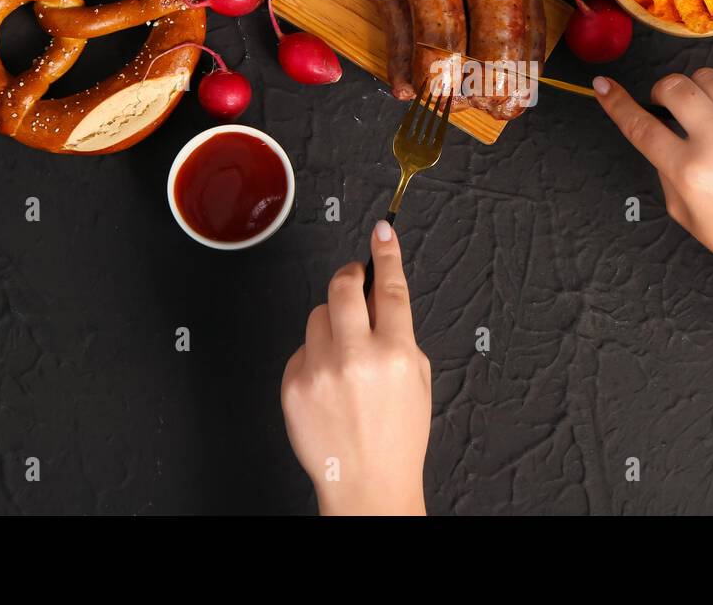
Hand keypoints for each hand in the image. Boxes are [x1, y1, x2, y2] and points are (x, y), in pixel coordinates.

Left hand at [280, 221, 430, 515]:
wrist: (366, 483)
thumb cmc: (397, 436)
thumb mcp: (418, 379)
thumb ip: (399, 335)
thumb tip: (377, 297)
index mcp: (396, 353)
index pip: (390, 287)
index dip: (386, 253)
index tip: (382, 231)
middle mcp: (356, 358)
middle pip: (343, 288)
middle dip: (349, 276)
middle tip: (353, 279)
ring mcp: (320, 370)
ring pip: (318, 314)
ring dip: (332, 322)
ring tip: (345, 354)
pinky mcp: (294, 384)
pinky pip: (302, 348)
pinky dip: (315, 356)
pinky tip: (328, 383)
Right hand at [594, 68, 712, 289]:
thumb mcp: (688, 217)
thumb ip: (667, 172)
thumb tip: (660, 133)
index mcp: (690, 173)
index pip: (641, 126)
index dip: (616, 102)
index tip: (603, 86)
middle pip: (674, 86)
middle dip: (662, 90)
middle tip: (665, 104)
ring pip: (708, 77)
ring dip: (695, 89)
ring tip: (704, 112)